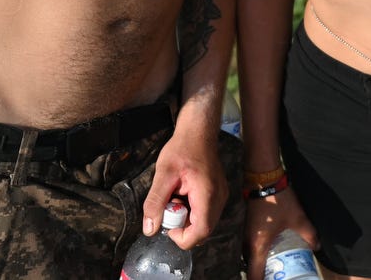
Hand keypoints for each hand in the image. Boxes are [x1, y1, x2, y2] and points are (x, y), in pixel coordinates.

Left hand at [143, 120, 223, 249]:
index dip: (182, 237)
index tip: (167, 226)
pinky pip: (206, 213)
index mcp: (207, 194)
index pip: (201, 232)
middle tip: (169, 208)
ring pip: (204, 223)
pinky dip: (192, 211)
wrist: (199, 132)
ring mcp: (221, 196)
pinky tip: (183, 194)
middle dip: (182, 227)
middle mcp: (219, 198)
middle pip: (203, 230)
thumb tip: (149, 229)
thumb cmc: (182, 149)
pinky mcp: (218, 193)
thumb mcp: (163, 174)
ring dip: (187, 219)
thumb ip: (155, 202)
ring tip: (175, 197)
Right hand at [243, 188, 317, 279]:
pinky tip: (271, 251)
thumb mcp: (298, 219)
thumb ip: (309, 234)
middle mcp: (248, 243)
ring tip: (274, 267)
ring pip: (250, 257)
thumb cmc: (278, 200)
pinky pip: (251, 247)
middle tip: (276, 276)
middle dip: (262, 275)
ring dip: (259, 265)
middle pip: (251, 268)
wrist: (264, 178)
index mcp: (257, 246)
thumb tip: (317, 247)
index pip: (254, 275)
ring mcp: (246, 235)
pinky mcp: (248, 227)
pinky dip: (258, 254)